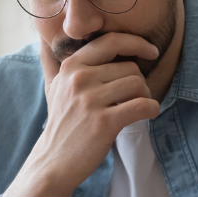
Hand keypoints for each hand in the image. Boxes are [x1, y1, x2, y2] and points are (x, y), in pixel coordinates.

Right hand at [4, 33, 161, 196]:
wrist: (53, 161)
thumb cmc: (61, 123)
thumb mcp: (54, 87)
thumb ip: (55, 61)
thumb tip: (45, 35)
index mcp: (71, 66)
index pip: (111, 41)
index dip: (136, 43)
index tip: (150, 51)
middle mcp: (79, 79)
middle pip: (130, 67)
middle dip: (139, 82)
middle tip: (134, 98)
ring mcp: (91, 100)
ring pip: (138, 84)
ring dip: (146, 96)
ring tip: (137, 108)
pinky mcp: (104, 122)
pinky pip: (142, 105)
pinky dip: (152, 109)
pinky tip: (148, 114)